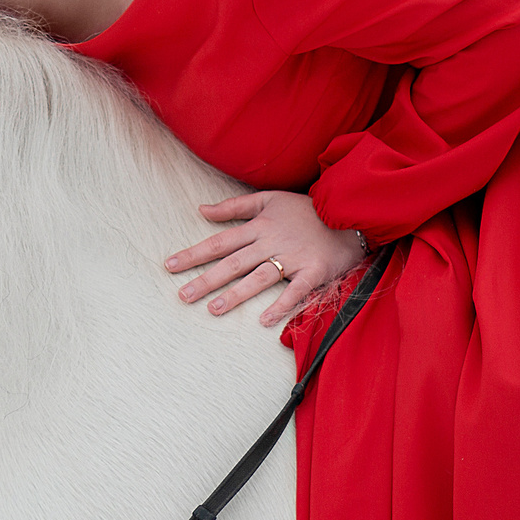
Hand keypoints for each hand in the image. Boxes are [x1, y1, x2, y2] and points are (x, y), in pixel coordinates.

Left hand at [165, 191, 367, 329]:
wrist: (348, 213)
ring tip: (213, 309)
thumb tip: (202, 210)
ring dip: (236, 294)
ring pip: (259, 277)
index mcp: (259, 226)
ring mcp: (293, 258)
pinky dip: (281, 305)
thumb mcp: (269, 199)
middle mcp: (271, 242)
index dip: (194, 254)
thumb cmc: (306, 209)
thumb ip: (235, 206)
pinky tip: (264, 320)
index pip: (219, 242)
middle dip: (206, 279)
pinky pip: (296, 290)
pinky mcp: (314, 271)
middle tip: (182, 295)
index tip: (170, 266)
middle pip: (233, 263)